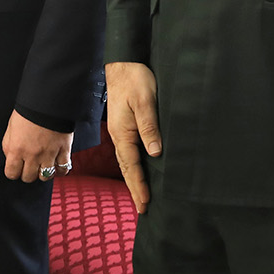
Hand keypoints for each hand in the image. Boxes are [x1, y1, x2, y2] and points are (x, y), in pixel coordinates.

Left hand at [3, 110, 73, 181]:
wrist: (48, 100)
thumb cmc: (28, 112)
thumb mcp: (10, 129)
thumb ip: (9, 146)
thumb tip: (10, 158)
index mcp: (16, 149)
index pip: (11, 174)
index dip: (13, 171)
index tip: (16, 167)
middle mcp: (32, 155)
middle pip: (28, 178)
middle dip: (27, 173)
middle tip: (29, 165)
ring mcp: (49, 154)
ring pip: (45, 176)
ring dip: (43, 173)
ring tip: (43, 166)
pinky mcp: (63, 150)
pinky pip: (63, 169)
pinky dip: (60, 170)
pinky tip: (57, 166)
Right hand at [105, 61, 162, 213]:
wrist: (123, 63)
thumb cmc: (135, 79)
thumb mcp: (145, 102)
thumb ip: (149, 127)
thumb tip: (155, 153)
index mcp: (123, 133)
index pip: (132, 165)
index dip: (139, 185)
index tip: (145, 202)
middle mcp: (119, 135)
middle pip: (126, 168)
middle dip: (134, 189)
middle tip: (143, 209)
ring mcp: (120, 131)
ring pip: (126, 162)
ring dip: (133, 180)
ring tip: (140, 196)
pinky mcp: (124, 126)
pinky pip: (128, 152)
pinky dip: (132, 166)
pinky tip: (138, 170)